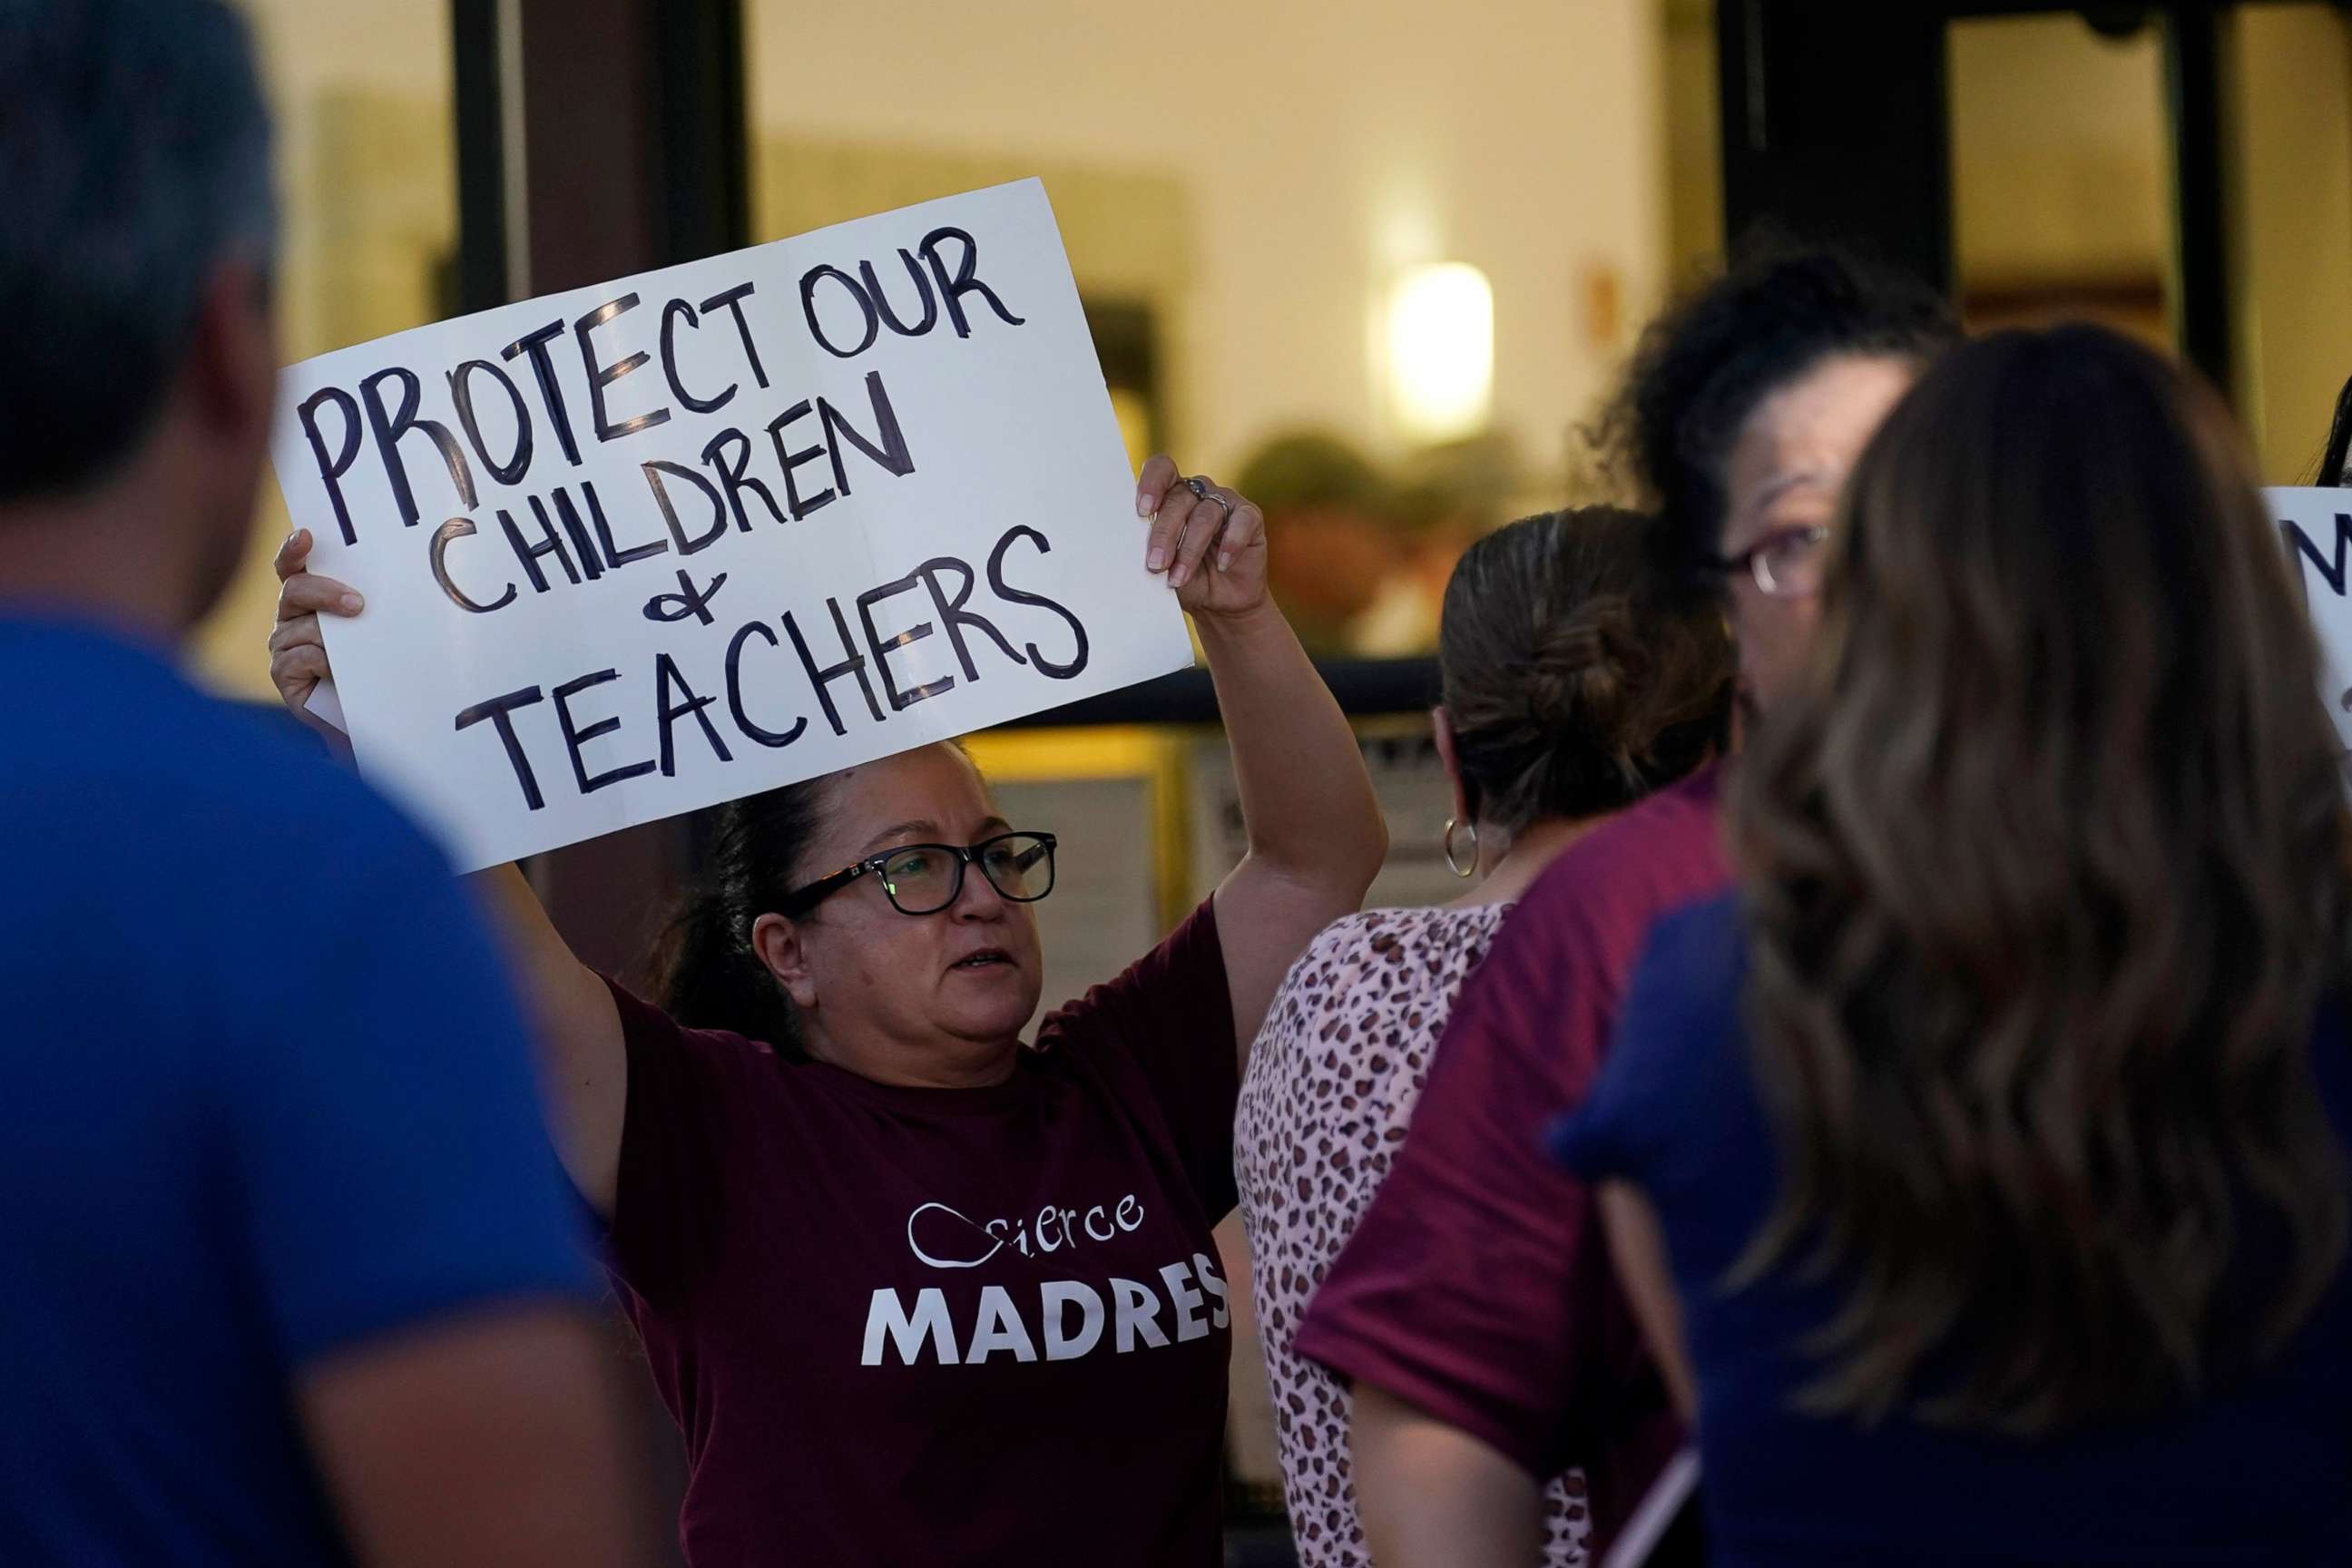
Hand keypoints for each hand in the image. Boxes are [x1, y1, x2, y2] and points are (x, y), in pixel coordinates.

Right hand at [268, 527, 363, 743]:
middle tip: (358, 605)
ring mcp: (283, 645)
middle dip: (325, 592)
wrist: (370, 715)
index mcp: (310, 599)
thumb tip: (395, 582)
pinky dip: (323, 663)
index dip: (294, 550)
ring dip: (333, 639)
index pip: (293, 567)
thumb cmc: (376, 665)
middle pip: (295, 589)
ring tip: (358, 654)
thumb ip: (372, 606)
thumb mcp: (377, 630)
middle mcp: (292, 617)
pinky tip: (336, 673)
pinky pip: (299, 658)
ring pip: (302, 627)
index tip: (306, 536)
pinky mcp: (282, 673)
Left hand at [1135, 455, 1268, 620]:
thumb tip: (1132, 549)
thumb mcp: (1164, 566)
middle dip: (1165, 534)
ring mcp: (1224, 501)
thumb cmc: (1188, 578)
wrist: (1220, 602)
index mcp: (1171, 494)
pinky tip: (1222, 564)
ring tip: (1179, 577)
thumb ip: (1152, 550)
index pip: (1161, 470)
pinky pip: (1241, 522)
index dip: (1151, 484)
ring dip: (1190, 549)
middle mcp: (1197, 492)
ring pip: (1205, 515)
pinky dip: (1231, 544)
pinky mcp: (1249, 517)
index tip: (1143, 511)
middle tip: (1156, 564)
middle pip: (1178, 499)